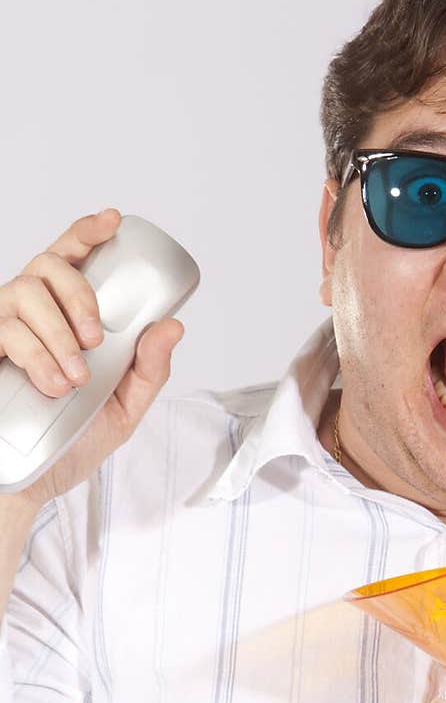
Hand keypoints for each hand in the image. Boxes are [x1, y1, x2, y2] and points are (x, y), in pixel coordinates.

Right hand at [0, 209, 183, 512]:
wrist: (35, 482)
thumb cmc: (75, 440)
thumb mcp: (123, 409)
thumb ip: (148, 371)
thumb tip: (172, 326)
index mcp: (67, 315)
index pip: (73, 258)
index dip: (88, 231)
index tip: (111, 221)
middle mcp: (33, 311)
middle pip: (50, 265)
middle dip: (79, 295)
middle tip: (96, 340)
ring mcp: (5, 327)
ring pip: (25, 293)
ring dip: (58, 334)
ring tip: (75, 378)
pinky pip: (4, 330)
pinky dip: (35, 355)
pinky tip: (52, 385)